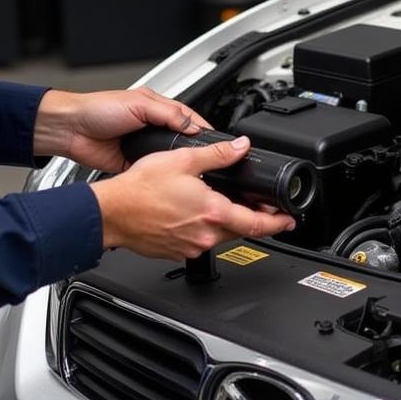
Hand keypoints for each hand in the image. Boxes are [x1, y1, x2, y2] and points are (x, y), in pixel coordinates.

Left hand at [33, 87, 209, 171]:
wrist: (71, 130)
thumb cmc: (97, 109)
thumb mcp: (138, 104)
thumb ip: (167, 113)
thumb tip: (191, 123)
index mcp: (155, 108)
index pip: (186, 116)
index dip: (201, 127)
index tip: (216, 139)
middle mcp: (151, 126)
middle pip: (180, 139)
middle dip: (192, 148)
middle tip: (208, 157)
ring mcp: (142, 146)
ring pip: (168, 157)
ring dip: (176, 162)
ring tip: (192, 170)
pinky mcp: (132, 164)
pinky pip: (152, 171)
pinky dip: (160, 175)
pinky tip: (169, 179)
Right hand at [89, 137, 296, 258]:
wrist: (111, 213)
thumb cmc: (140, 189)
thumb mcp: (183, 160)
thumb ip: (218, 155)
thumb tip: (241, 148)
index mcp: (212, 212)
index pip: (257, 224)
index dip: (277, 223)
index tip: (289, 220)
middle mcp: (205, 235)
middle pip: (240, 230)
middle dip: (251, 218)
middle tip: (258, 206)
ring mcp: (190, 246)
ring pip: (219, 236)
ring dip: (225, 222)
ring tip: (219, 204)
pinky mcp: (176, 251)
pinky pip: (198, 241)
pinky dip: (202, 228)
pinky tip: (191, 213)